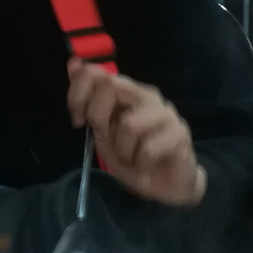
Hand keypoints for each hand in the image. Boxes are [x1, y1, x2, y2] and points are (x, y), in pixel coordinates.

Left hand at [66, 59, 205, 207]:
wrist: (166, 187)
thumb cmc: (134, 160)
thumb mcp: (103, 135)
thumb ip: (89, 103)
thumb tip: (73, 64)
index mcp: (128, 92)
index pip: (97, 72)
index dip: (79, 93)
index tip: (78, 121)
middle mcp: (147, 96)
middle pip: (112, 85)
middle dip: (98, 116)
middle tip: (104, 139)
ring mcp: (166, 113)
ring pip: (129, 124)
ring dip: (122, 150)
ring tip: (131, 159)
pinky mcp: (179, 134)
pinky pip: (148, 148)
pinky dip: (140, 163)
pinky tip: (146, 166)